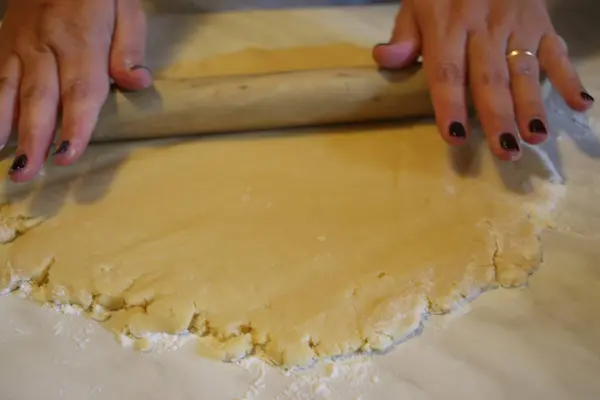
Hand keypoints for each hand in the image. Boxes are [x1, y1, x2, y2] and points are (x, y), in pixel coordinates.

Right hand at [1, 0, 151, 182]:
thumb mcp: (126, 7)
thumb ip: (130, 46)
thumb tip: (136, 81)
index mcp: (81, 38)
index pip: (80, 90)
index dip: (74, 125)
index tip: (67, 156)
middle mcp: (45, 45)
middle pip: (39, 98)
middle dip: (33, 138)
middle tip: (27, 173)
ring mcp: (20, 44)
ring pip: (8, 91)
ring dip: (5, 129)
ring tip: (6, 163)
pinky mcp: (4, 43)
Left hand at [373, 0, 593, 160]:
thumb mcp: (416, 4)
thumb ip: (404, 35)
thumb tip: (385, 59)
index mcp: (447, 25)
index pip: (447, 72)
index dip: (450, 105)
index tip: (455, 136)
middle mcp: (483, 27)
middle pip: (490, 78)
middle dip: (498, 116)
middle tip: (505, 151)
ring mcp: (516, 25)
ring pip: (523, 69)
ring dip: (531, 104)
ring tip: (535, 136)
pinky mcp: (541, 22)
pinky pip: (556, 51)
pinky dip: (569, 77)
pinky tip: (580, 103)